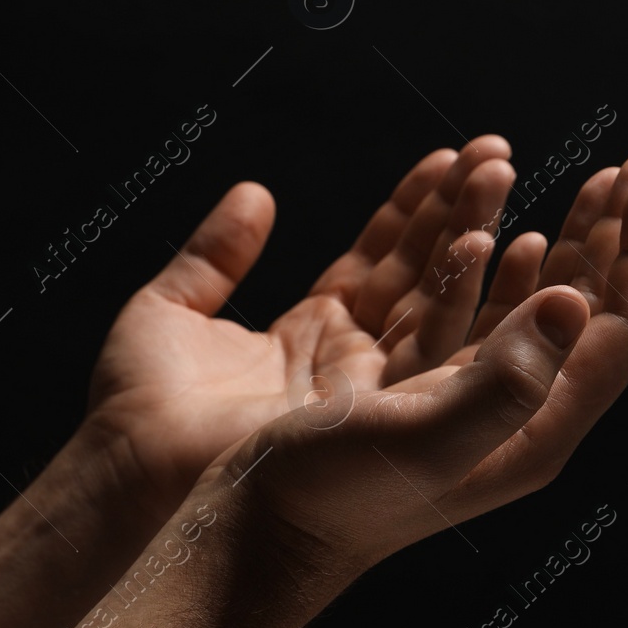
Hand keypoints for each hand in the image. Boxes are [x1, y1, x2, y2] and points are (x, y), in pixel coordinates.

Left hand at [83, 136, 518, 523]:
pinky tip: (480, 239)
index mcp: (311, 332)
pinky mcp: (370, 412)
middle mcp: (349, 359)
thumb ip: (216, 254)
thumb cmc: (137, 411)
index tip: (450, 156)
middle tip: (494, 151)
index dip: (413, 204)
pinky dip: (456, 291)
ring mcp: (365, 386)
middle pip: (418, 270)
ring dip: (469, 231)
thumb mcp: (170, 309)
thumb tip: (254, 194)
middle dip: (459, 208)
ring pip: (435, 298)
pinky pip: (428, 345)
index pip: (378, 255)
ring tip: (498, 172)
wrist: (129, 476)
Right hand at [214, 154, 627, 574]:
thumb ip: (505, 378)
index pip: (621, 328)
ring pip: (516, 289)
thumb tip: (573, 301)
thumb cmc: (331, 503)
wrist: (243, 538)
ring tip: (550, 166)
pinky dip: (462, 240)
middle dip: (611, 227)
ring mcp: (447, 387)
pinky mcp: (393, 371)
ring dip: (539, 222)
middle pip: (582, 303)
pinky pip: (445, 290)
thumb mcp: (425, 441)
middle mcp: (501, 406)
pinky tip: (471, 209)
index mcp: (533, 427)